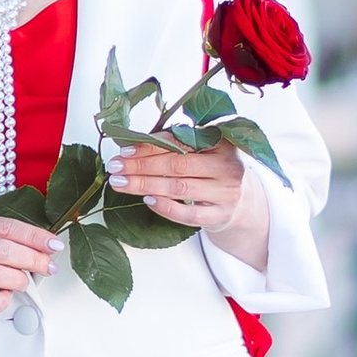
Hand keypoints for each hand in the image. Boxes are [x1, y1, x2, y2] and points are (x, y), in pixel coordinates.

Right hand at [0, 208, 57, 321]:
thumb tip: (30, 244)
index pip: (3, 226)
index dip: (33, 236)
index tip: (53, 244)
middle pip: (2, 249)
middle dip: (33, 258)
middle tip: (48, 265)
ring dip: (19, 279)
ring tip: (24, 281)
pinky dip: (1, 300)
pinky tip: (4, 296)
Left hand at [114, 139, 269, 271]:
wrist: (241, 199)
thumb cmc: (212, 169)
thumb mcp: (202, 150)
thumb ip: (176, 144)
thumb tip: (132, 142)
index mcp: (221, 142)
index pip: (180, 142)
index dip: (149, 145)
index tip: (124, 150)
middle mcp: (227, 167)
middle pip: (177, 165)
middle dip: (141, 166)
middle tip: (115, 168)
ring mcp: (226, 193)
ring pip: (179, 189)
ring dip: (145, 185)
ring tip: (121, 183)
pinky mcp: (220, 215)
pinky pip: (189, 215)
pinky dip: (166, 208)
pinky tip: (147, 200)